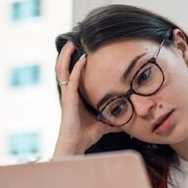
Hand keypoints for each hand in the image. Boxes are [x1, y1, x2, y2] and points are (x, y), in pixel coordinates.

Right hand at [53, 42, 120, 157]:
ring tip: (71, 43)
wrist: (75, 146)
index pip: (70, 75)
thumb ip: (112, 121)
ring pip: (62, 71)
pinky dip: (77, 69)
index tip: (79, 51)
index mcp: (73, 97)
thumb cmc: (85, 136)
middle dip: (66, 55)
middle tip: (72, 41)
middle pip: (62, 69)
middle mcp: (68, 94)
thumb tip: (126, 122)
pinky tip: (82, 60)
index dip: (72, 62)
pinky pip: (72, 80)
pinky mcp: (69, 100)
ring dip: (66, 56)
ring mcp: (67, 96)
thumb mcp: (103, 125)